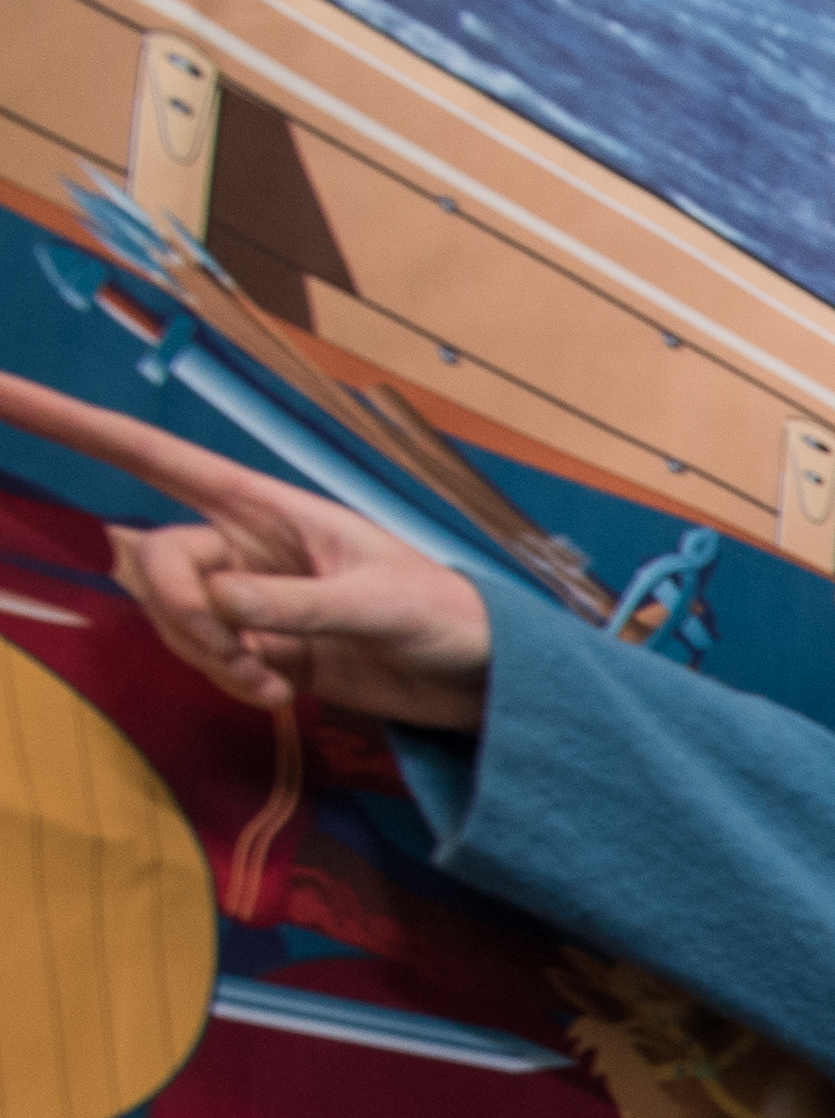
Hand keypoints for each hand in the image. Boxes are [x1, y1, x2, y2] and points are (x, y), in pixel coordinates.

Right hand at [0, 377, 501, 727]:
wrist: (485, 681)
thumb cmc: (448, 618)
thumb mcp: (377, 605)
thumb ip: (292, 607)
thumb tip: (213, 606)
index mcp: (262, 504)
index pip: (145, 453)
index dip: (66, 421)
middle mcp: (242, 543)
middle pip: (154, 561)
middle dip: (183, 614)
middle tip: (244, 657)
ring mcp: (247, 598)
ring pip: (174, 618)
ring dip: (209, 657)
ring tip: (272, 682)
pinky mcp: (260, 648)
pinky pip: (207, 659)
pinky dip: (232, 682)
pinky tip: (281, 696)